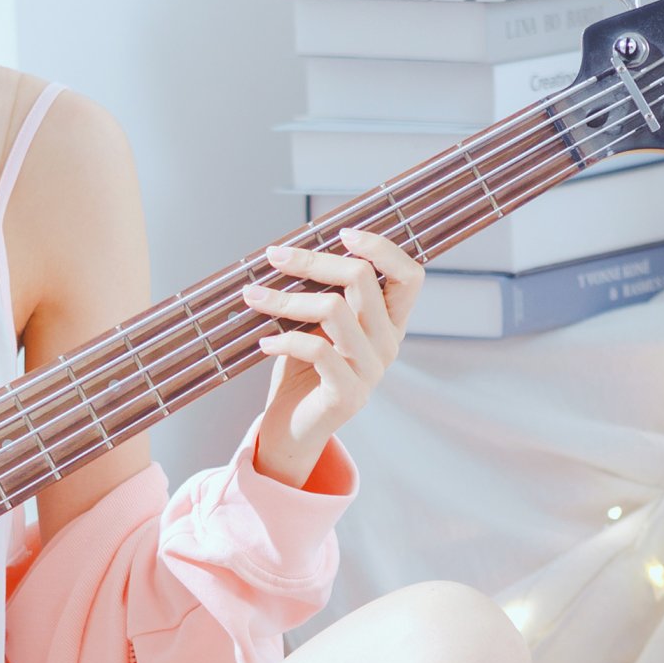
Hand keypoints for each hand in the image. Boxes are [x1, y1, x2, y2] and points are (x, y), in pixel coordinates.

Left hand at [240, 227, 418, 487]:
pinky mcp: (348, 394)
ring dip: (285, 299)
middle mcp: (388, 344)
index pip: (410, 276)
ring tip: (253, 297)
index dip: (383, 248)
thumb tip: (293, 249)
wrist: (291, 430)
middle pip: (362, 279)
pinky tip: (263, 342)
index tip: (342, 232)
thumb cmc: (301, 370)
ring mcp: (372, 371)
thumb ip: (322, 293)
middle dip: (313, 261)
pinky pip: (317, 350)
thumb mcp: (316, 325)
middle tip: (274, 256)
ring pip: (334, 309)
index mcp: (389, 323)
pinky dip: (284, 340)